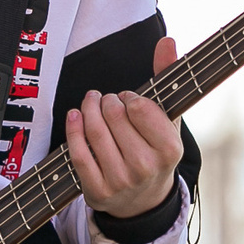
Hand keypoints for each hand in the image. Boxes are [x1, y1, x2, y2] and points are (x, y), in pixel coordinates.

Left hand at [64, 36, 182, 217]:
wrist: (143, 202)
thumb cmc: (155, 151)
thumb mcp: (168, 120)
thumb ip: (168, 78)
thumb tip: (167, 41)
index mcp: (170, 150)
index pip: (139, 107)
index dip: (129, 97)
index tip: (128, 100)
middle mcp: (147, 167)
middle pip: (114, 116)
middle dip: (107, 101)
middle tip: (107, 102)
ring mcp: (121, 181)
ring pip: (94, 132)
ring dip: (88, 108)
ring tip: (90, 102)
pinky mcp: (97, 191)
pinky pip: (78, 153)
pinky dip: (73, 129)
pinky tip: (75, 115)